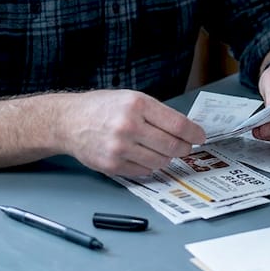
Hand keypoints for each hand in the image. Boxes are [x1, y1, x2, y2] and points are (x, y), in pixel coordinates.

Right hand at [58, 90, 205, 176]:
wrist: (69, 121)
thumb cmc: (102, 108)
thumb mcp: (131, 99)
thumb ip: (156, 113)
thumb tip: (185, 130)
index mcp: (137, 105)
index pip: (177, 124)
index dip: (194, 133)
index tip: (200, 137)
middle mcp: (128, 126)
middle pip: (172, 145)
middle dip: (184, 148)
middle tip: (186, 147)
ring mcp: (120, 148)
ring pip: (160, 161)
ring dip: (166, 158)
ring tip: (160, 150)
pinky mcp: (112, 165)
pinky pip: (144, 171)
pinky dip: (149, 165)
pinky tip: (142, 155)